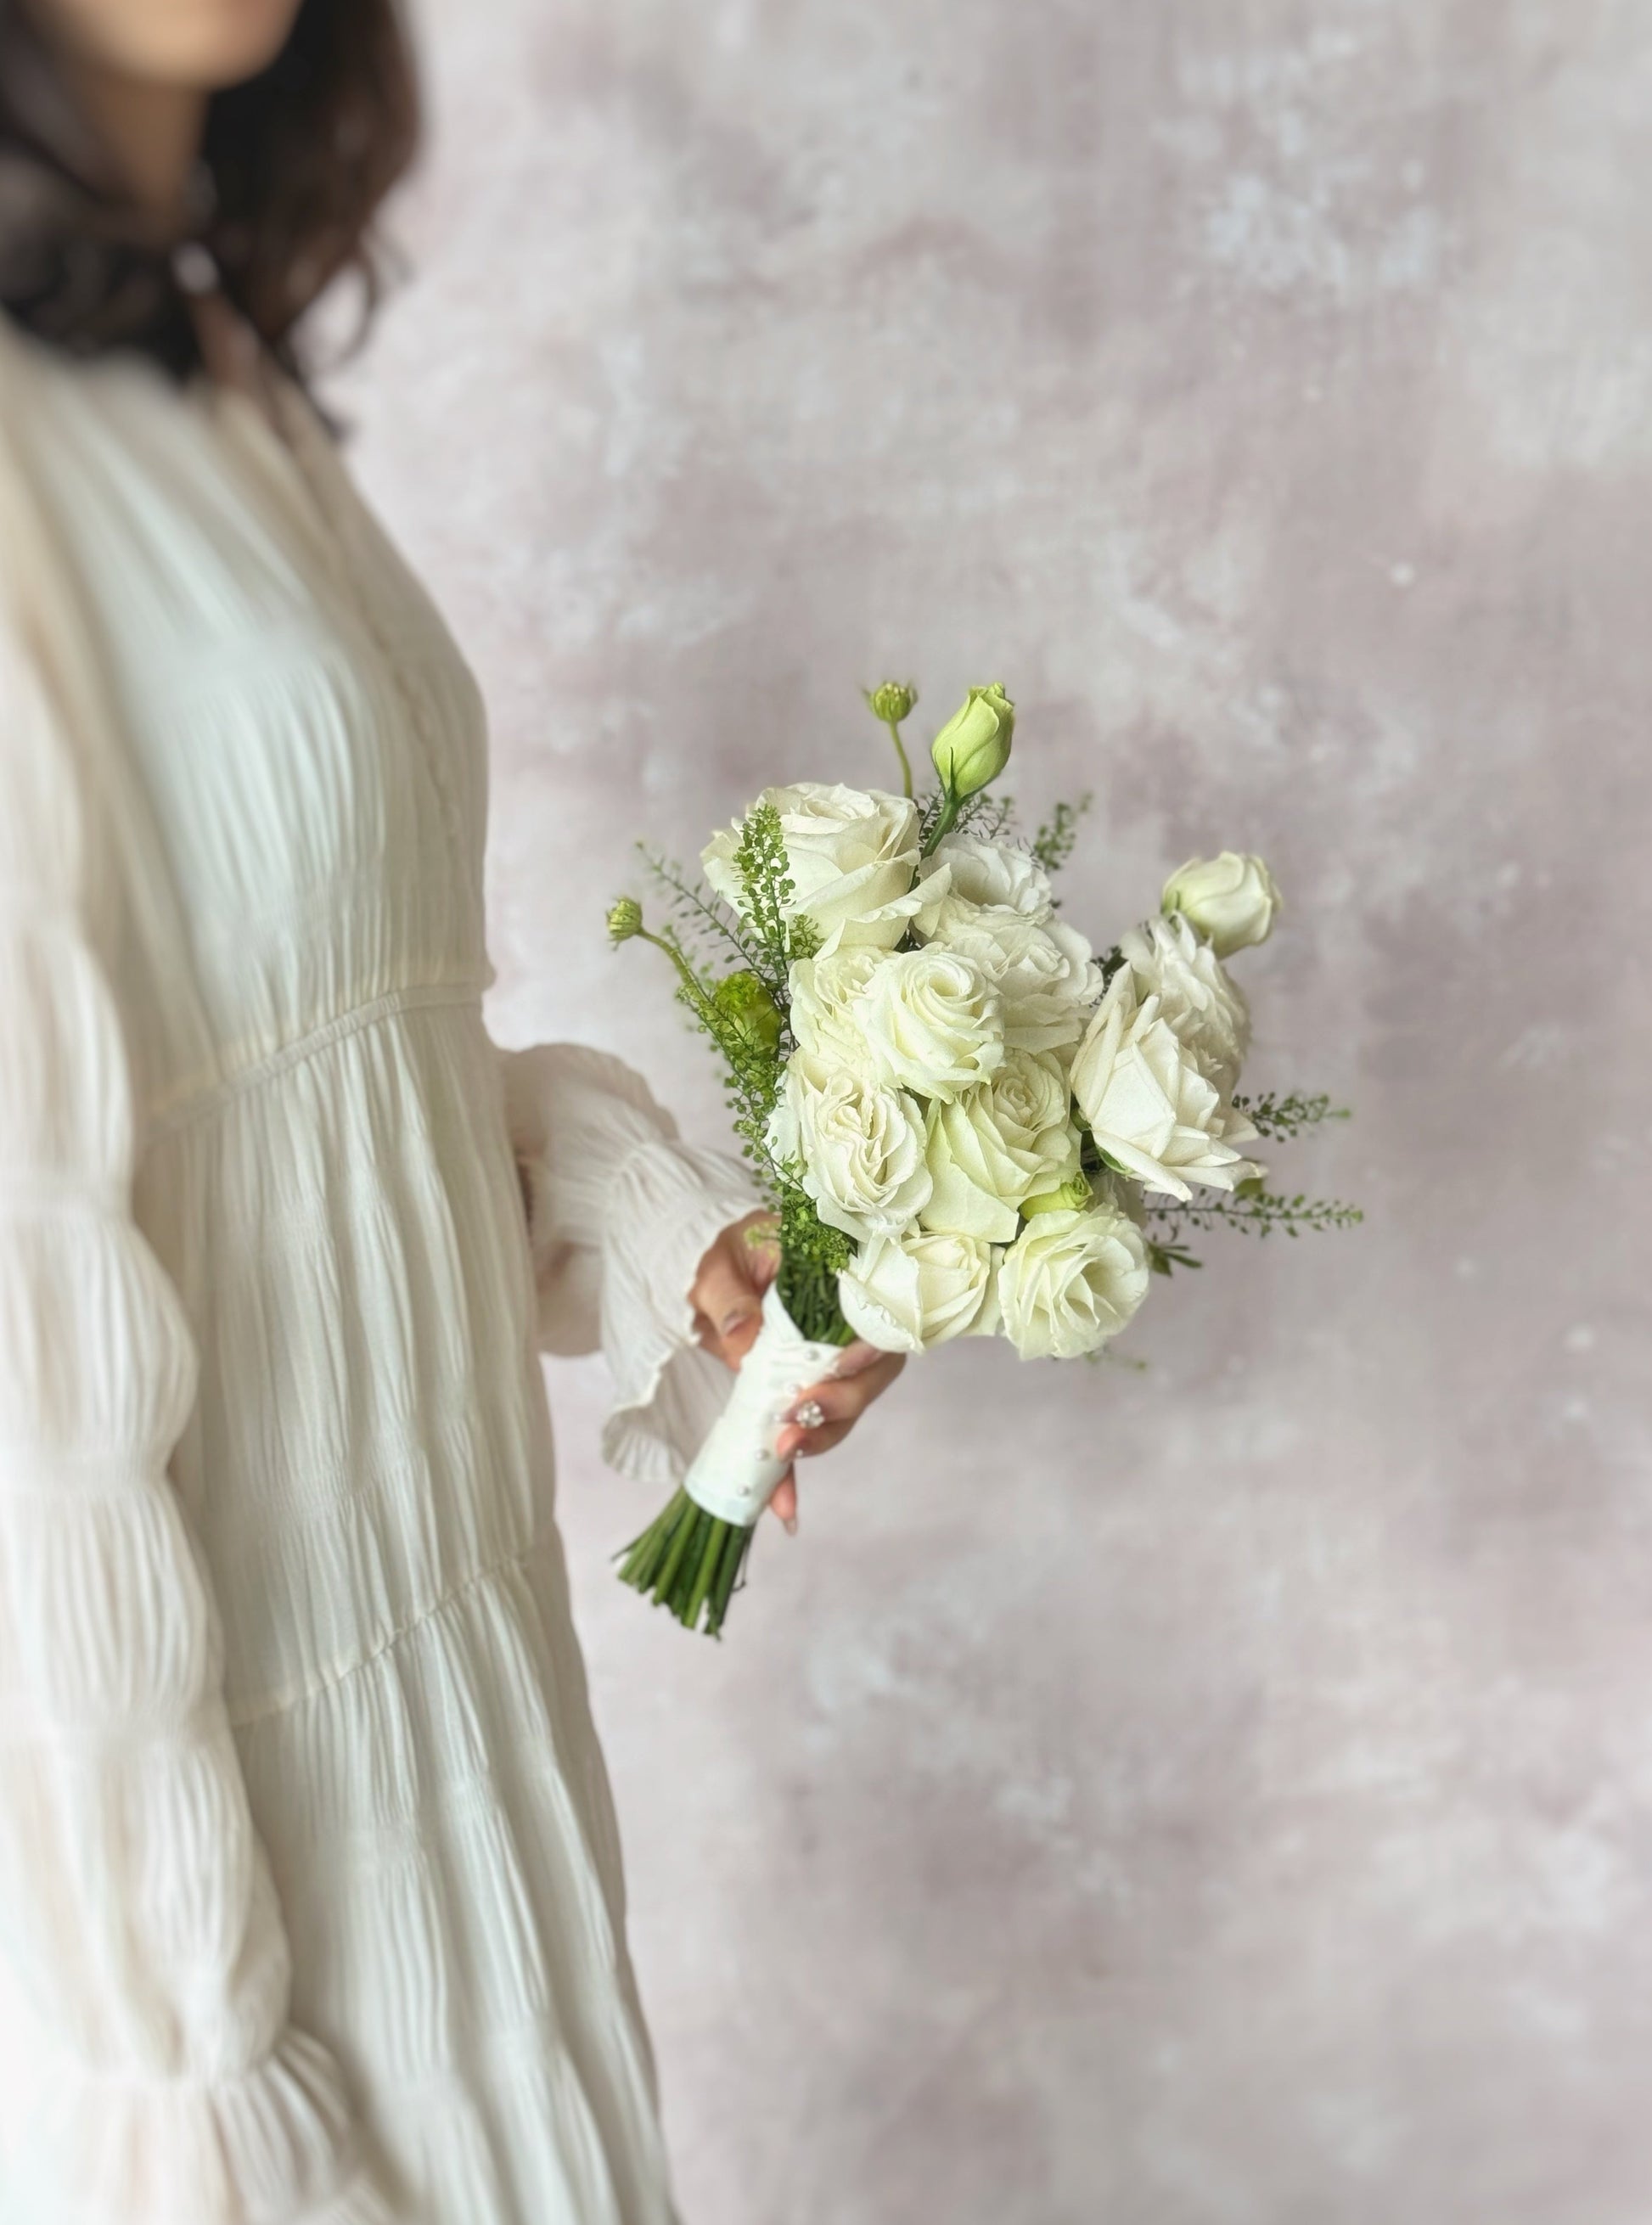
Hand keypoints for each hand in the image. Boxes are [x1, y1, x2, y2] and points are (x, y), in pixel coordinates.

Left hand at [689, 1212, 906, 1531]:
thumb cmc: (717, 1254)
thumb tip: (744, 1338)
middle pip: (871, 1372)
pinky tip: (783, 1508)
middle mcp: (843, 1325)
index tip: (840, 1366)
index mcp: (834, 1280)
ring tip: (786, 1451)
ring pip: (846, 1408)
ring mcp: (826, 1362)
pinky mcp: (800, 1392)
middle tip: (798, 1416)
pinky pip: (806, 1433)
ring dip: (823, 1436)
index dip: (870, 1346)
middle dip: (842, 1403)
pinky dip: (793, 1473)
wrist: (701, 1272)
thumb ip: (728, 1297)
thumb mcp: (714, 1265)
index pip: (875, 1314)